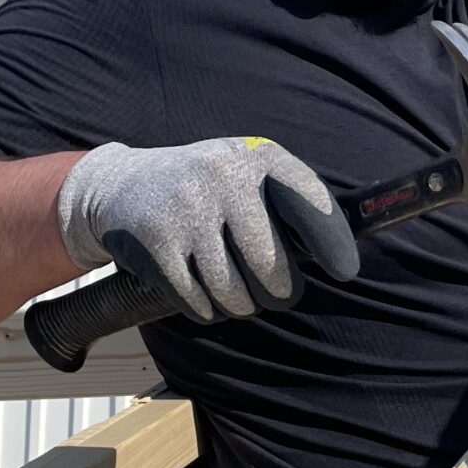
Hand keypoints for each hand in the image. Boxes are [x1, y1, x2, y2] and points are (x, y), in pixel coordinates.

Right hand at [56, 137, 358, 322]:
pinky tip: (202, 291)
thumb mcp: (244, 175)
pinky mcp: (156, 243)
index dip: (332, 241)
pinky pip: (199, 303)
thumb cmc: (205, 189)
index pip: (308, 201)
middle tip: (273, 293)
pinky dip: (207, 309)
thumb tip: (337, 257)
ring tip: (233, 290)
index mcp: (256, 157)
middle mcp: (224, 177)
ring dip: (239, 305)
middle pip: (272, 267)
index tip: (346, 272)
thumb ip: (287, 206)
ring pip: (235, 293)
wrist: (121, 184)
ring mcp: (187, 209)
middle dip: (278, 292)